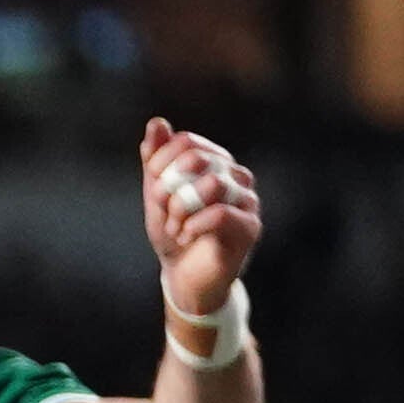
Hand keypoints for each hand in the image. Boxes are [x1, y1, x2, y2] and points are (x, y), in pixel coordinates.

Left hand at [137, 118, 261, 320]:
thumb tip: (157, 123)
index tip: (153, 190)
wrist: (185, 279)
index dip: (162, 163)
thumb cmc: (174, 235)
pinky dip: (194, 225)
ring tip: (175, 228)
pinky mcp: (250, 227)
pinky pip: (220, 213)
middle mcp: (236, 175)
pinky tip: (186, 236)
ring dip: (181, 209)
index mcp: (215, 162)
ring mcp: (247, 200)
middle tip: (164, 212)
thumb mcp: (157, 196)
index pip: (187, 142)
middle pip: (198, 160)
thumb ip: (156, 161)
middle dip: (170, 188)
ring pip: (211, 184)